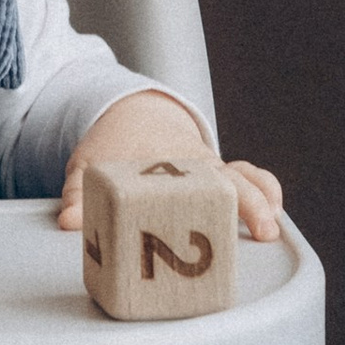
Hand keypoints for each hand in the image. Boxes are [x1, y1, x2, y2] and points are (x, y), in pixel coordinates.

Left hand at [56, 87, 284, 242]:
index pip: (177, 175)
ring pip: (245, 175)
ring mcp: (208, 167)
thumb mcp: (87, 168)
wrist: (132, 115)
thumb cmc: (111, 147)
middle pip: (226, 177)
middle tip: (260, 228)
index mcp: (159, 159)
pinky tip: (274, 215)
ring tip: (271, 227)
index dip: (187, 198)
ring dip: (263, 197)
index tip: (196, 217)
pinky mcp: (219, 175)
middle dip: (247, 202)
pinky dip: (266, 190)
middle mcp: (190, 162)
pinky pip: (251, 176)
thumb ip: (78, 195)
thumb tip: (70, 223)